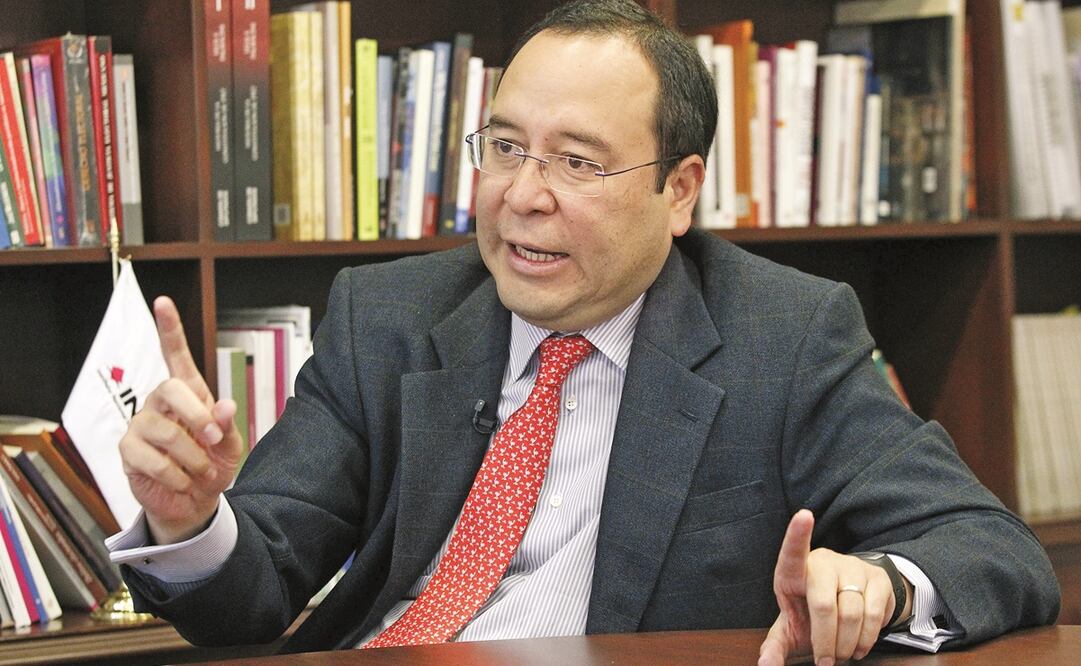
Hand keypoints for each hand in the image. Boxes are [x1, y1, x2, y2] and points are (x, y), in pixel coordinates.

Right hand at [118, 296, 243, 543]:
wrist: (195, 501)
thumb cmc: (212, 465)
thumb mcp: (230, 447)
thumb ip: (227, 425)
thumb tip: (224, 406)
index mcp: (188, 394)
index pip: (176, 356)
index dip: (169, 329)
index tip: (162, 302)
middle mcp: (160, 403)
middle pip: (171, 388)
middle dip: (198, 417)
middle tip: (213, 442)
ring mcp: (141, 425)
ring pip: (165, 430)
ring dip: (192, 456)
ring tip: (201, 470)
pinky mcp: (128, 451)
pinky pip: (152, 459)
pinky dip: (176, 475)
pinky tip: (182, 481)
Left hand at [758, 510, 905, 664]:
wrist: (847, 602)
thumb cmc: (808, 612)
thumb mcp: (789, 628)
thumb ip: (775, 646)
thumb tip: (766, 665)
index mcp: (794, 571)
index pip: (794, 551)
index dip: (798, 533)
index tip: (803, 515)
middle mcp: (824, 562)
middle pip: (824, 604)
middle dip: (825, 642)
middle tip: (825, 663)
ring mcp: (852, 567)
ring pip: (852, 614)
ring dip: (847, 645)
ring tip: (842, 654)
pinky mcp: (878, 577)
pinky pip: (875, 615)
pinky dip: (867, 640)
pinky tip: (859, 646)